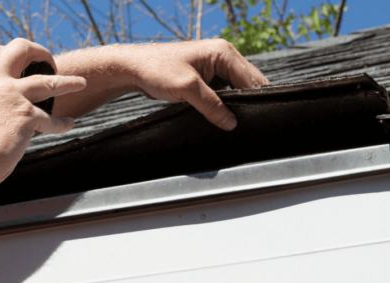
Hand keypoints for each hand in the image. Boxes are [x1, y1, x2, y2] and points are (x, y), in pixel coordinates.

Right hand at [0, 39, 84, 200]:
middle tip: (48, 62)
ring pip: (47, 81)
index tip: (18, 65)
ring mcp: (10, 95)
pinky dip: (63, 123)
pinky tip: (69, 124)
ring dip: (67, 82)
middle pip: (20, 49)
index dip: (8, 57)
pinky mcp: (26, 116)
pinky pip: (52, 120)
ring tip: (80, 83)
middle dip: (39, 52)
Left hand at [53, 39, 268, 130]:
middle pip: (249, 84)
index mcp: (224, 52)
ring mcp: (217, 67)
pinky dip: (226, 104)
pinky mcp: (209, 77)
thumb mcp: (187, 89)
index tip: (257, 119)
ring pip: (238, 90)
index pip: (253, 80)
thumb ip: (212, 106)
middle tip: (247, 123)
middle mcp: (224, 56)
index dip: (256, 99)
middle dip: (248, 102)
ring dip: (236, 104)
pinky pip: (226, 92)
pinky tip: (223, 116)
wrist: (132, 68)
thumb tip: (232, 123)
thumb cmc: (156, 69)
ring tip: (235, 120)